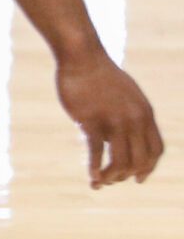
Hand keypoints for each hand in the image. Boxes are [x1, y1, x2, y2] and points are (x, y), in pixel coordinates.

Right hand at [56, 49, 163, 186]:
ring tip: (100, 181)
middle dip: (127, 176)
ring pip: (121, 161)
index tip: (138, 178)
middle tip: (114, 180)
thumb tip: (129, 129)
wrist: (83, 57)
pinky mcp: (91, 120)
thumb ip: (133, 113)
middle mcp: (134, 121)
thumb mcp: (127, 93)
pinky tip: (92, 175)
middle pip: (140, 161)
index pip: (155, 150)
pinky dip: (95, 167)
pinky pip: (97, 152)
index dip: (148, 167)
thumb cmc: (101, 74)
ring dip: (112, 177)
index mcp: (145, 114)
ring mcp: (113, 121)